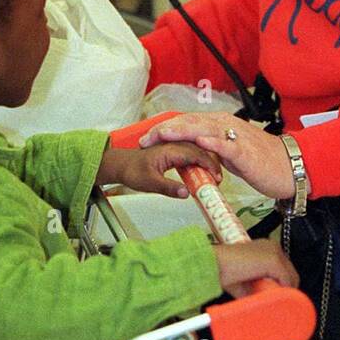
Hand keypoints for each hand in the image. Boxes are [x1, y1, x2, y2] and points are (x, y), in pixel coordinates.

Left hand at [97, 142, 221, 198]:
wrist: (121, 164)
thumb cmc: (132, 171)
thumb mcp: (150, 183)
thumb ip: (168, 188)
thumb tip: (186, 193)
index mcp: (171, 150)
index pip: (196, 154)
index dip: (209, 165)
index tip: (217, 178)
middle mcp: (174, 146)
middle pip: (199, 151)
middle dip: (211, 164)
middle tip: (218, 181)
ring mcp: (174, 148)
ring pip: (196, 152)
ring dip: (206, 163)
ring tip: (212, 178)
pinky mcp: (172, 153)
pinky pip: (190, 155)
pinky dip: (198, 163)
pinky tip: (201, 173)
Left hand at [140, 113, 295, 200]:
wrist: (288, 167)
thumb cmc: (261, 161)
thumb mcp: (230, 154)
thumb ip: (212, 150)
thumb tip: (194, 154)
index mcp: (220, 125)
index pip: (187, 123)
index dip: (166, 129)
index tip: (147, 138)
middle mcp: (225, 125)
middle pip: (190, 123)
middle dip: (166, 130)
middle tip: (146, 138)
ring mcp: (235, 136)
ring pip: (204, 129)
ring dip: (182, 130)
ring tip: (163, 133)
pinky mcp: (245, 150)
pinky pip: (227, 144)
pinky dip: (212, 142)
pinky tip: (199, 141)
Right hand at [212, 239, 298, 297]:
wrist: (214, 263)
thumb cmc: (224, 271)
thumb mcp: (246, 283)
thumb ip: (258, 290)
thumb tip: (267, 302)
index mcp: (266, 248)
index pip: (285, 269)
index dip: (283, 285)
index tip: (278, 297)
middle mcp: (273, 247)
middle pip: (291, 273)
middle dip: (285, 289)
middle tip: (276, 303)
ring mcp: (274, 252)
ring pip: (291, 277)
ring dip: (284, 292)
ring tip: (273, 302)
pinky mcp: (273, 260)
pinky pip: (286, 280)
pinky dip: (282, 292)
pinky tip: (274, 299)